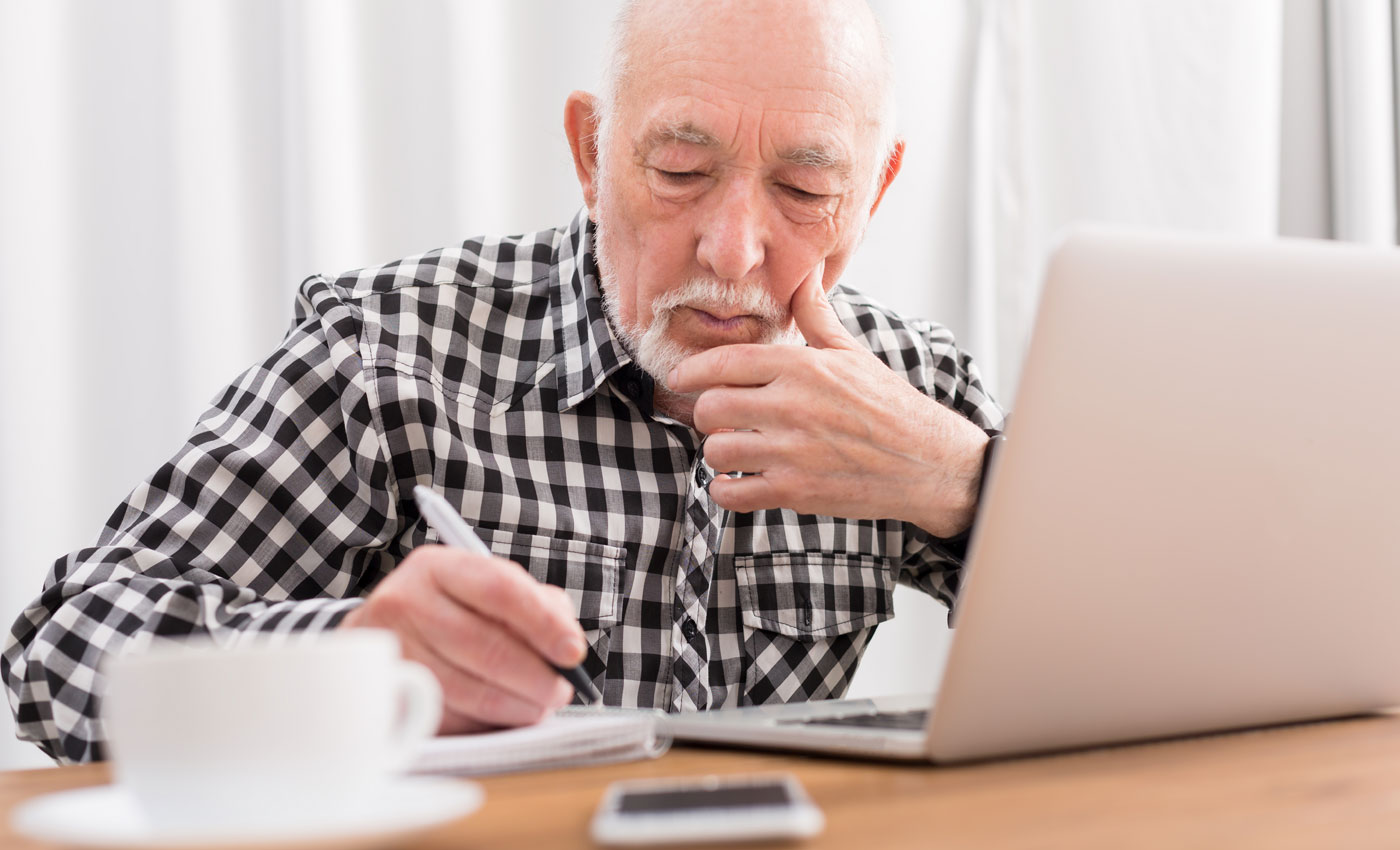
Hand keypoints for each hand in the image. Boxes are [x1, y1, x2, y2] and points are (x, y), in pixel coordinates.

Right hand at [340, 545, 585, 734]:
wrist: (376, 639)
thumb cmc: (448, 614)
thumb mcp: (486, 592)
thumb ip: (537, 607)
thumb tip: (568, 647)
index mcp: (439, 568)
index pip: (500, 589)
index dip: (544, 623)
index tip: (573, 652)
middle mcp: (406, 603)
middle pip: (486, 646)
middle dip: (536, 677)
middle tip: (560, 692)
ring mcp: (391, 652)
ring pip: (468, 690)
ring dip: (515, 707)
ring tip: (537, 707)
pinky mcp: (387, 697)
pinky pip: (447, 719)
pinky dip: (483, 724)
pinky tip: (498, 716)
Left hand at [667, 262, 989, 537]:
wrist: (927, 461)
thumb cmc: (887, 405)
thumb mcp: (851, 353)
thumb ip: (816, 315)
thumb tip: (804, 272)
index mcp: (802, 367)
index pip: (724, 362)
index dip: (691, 372)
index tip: (680, 378)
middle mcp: (792, 406)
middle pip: (710, 408)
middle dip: (707, 414)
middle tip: (719, 419)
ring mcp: (792, 451)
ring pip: (716, 452)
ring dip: (720, 454)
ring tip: (736, 451)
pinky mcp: (796, 491)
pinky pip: (731, 494)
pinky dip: (727, 491)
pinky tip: (741, 482)